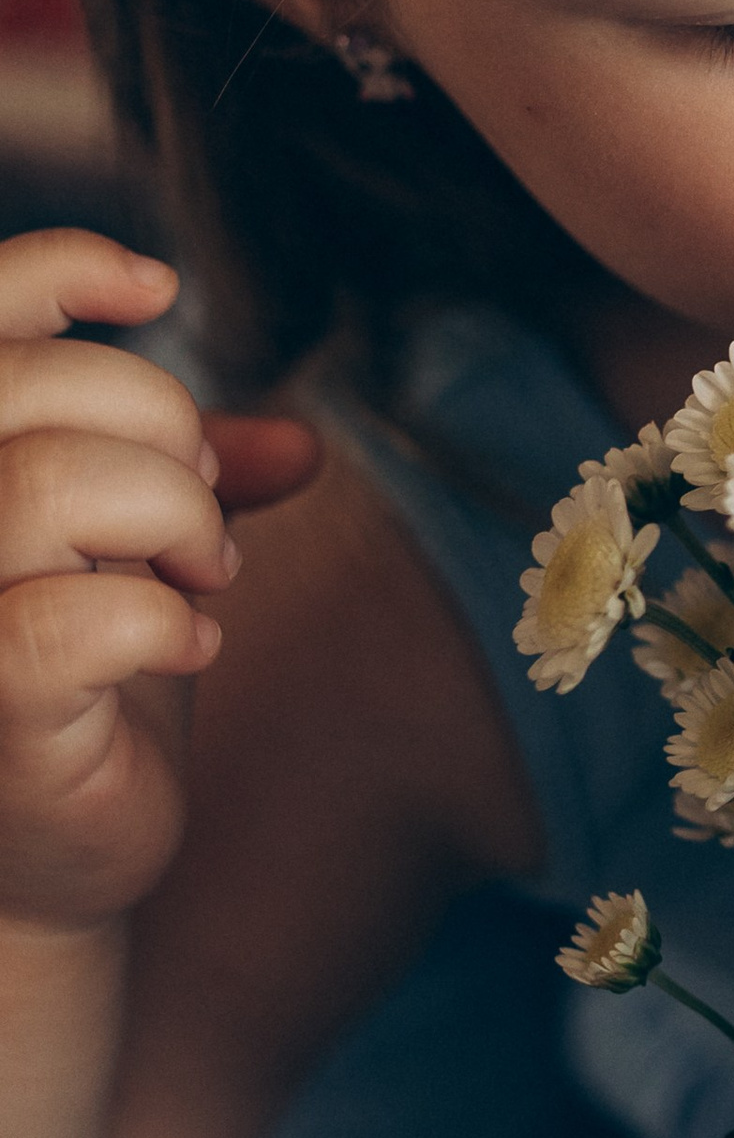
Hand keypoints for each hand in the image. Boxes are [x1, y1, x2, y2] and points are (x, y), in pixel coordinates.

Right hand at [0, 230, 315, 931]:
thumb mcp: (138, 557)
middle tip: (202, 517)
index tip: (157, 290)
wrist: (50, 870)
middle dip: (160, 428)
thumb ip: (188, 482)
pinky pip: (84, 619)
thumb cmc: (81, 699)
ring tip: (198, 577)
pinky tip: (187, 650)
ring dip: (168, 518)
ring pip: (48, 484)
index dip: (61, 267)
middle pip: (32, 389)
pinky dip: (165, 624)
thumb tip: (298, 443)